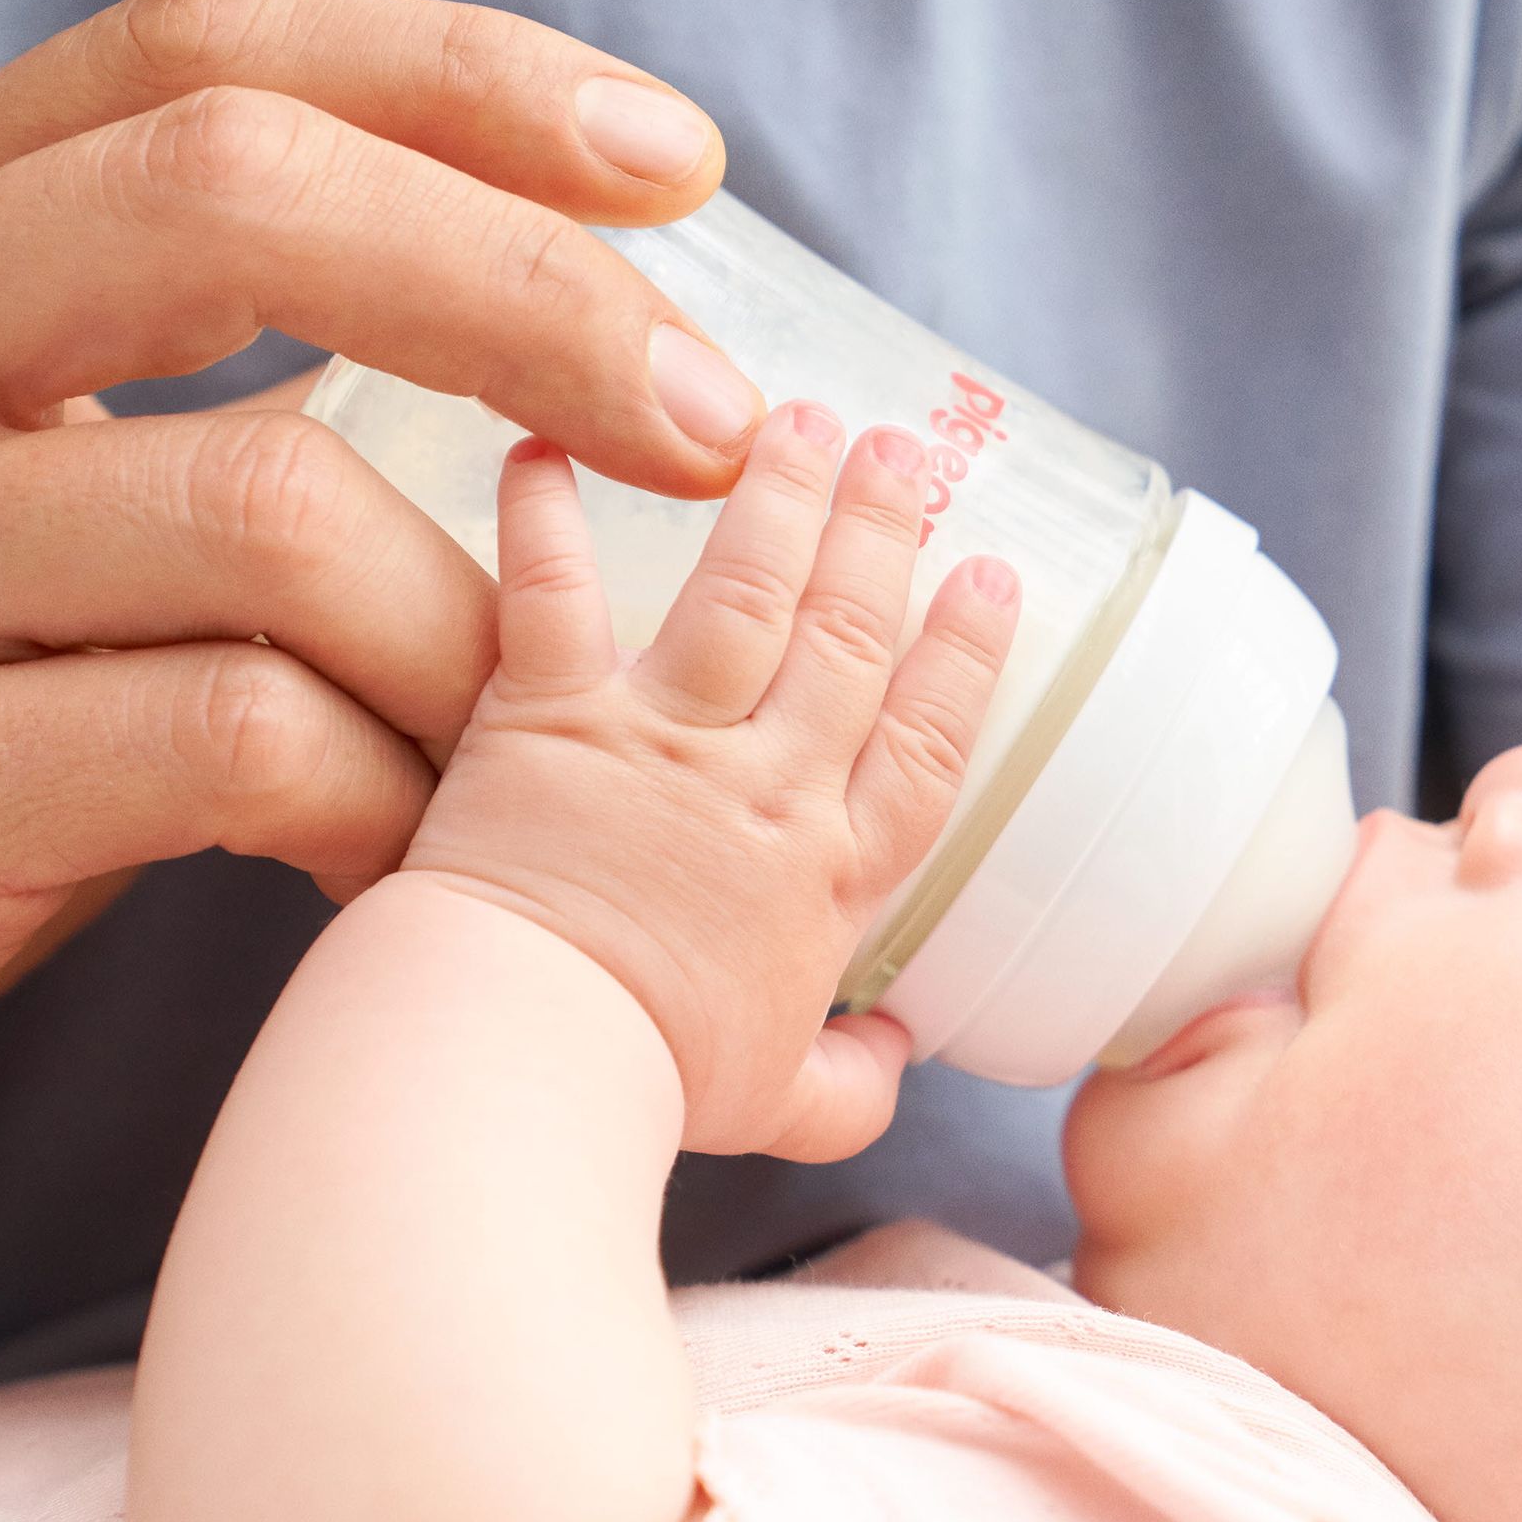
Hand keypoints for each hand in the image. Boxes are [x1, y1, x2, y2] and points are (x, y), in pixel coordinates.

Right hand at [0, 0, 766, 1463]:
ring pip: (269, 504)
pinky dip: (392, 798)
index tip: (682, 163)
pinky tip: (417, 856)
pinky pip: (235, 740)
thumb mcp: (21, 504)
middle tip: (714, 431)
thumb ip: (217, 382)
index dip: (464, 81)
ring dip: (478, 630)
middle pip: (240, 197)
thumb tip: (595, 315)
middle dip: (534, 299)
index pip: (202, 54)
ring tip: (540, 739)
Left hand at [400, 408, 1017, 1161]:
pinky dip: (548, 511)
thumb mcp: (779, 1104)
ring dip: (778, 494)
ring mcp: (661, 739)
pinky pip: (555, 589)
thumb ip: (848, 1085)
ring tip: (799, 416)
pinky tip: (547, 440)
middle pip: (849, 636)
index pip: (925, 741)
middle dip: (885, 531)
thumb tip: (894, 1065)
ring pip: (742, 589)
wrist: (529, 1055)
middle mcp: (765, 788)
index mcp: (830, 876)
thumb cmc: (647, 1086)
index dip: (966, 654)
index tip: (992, 576)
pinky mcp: (549, 714)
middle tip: (908, 445)